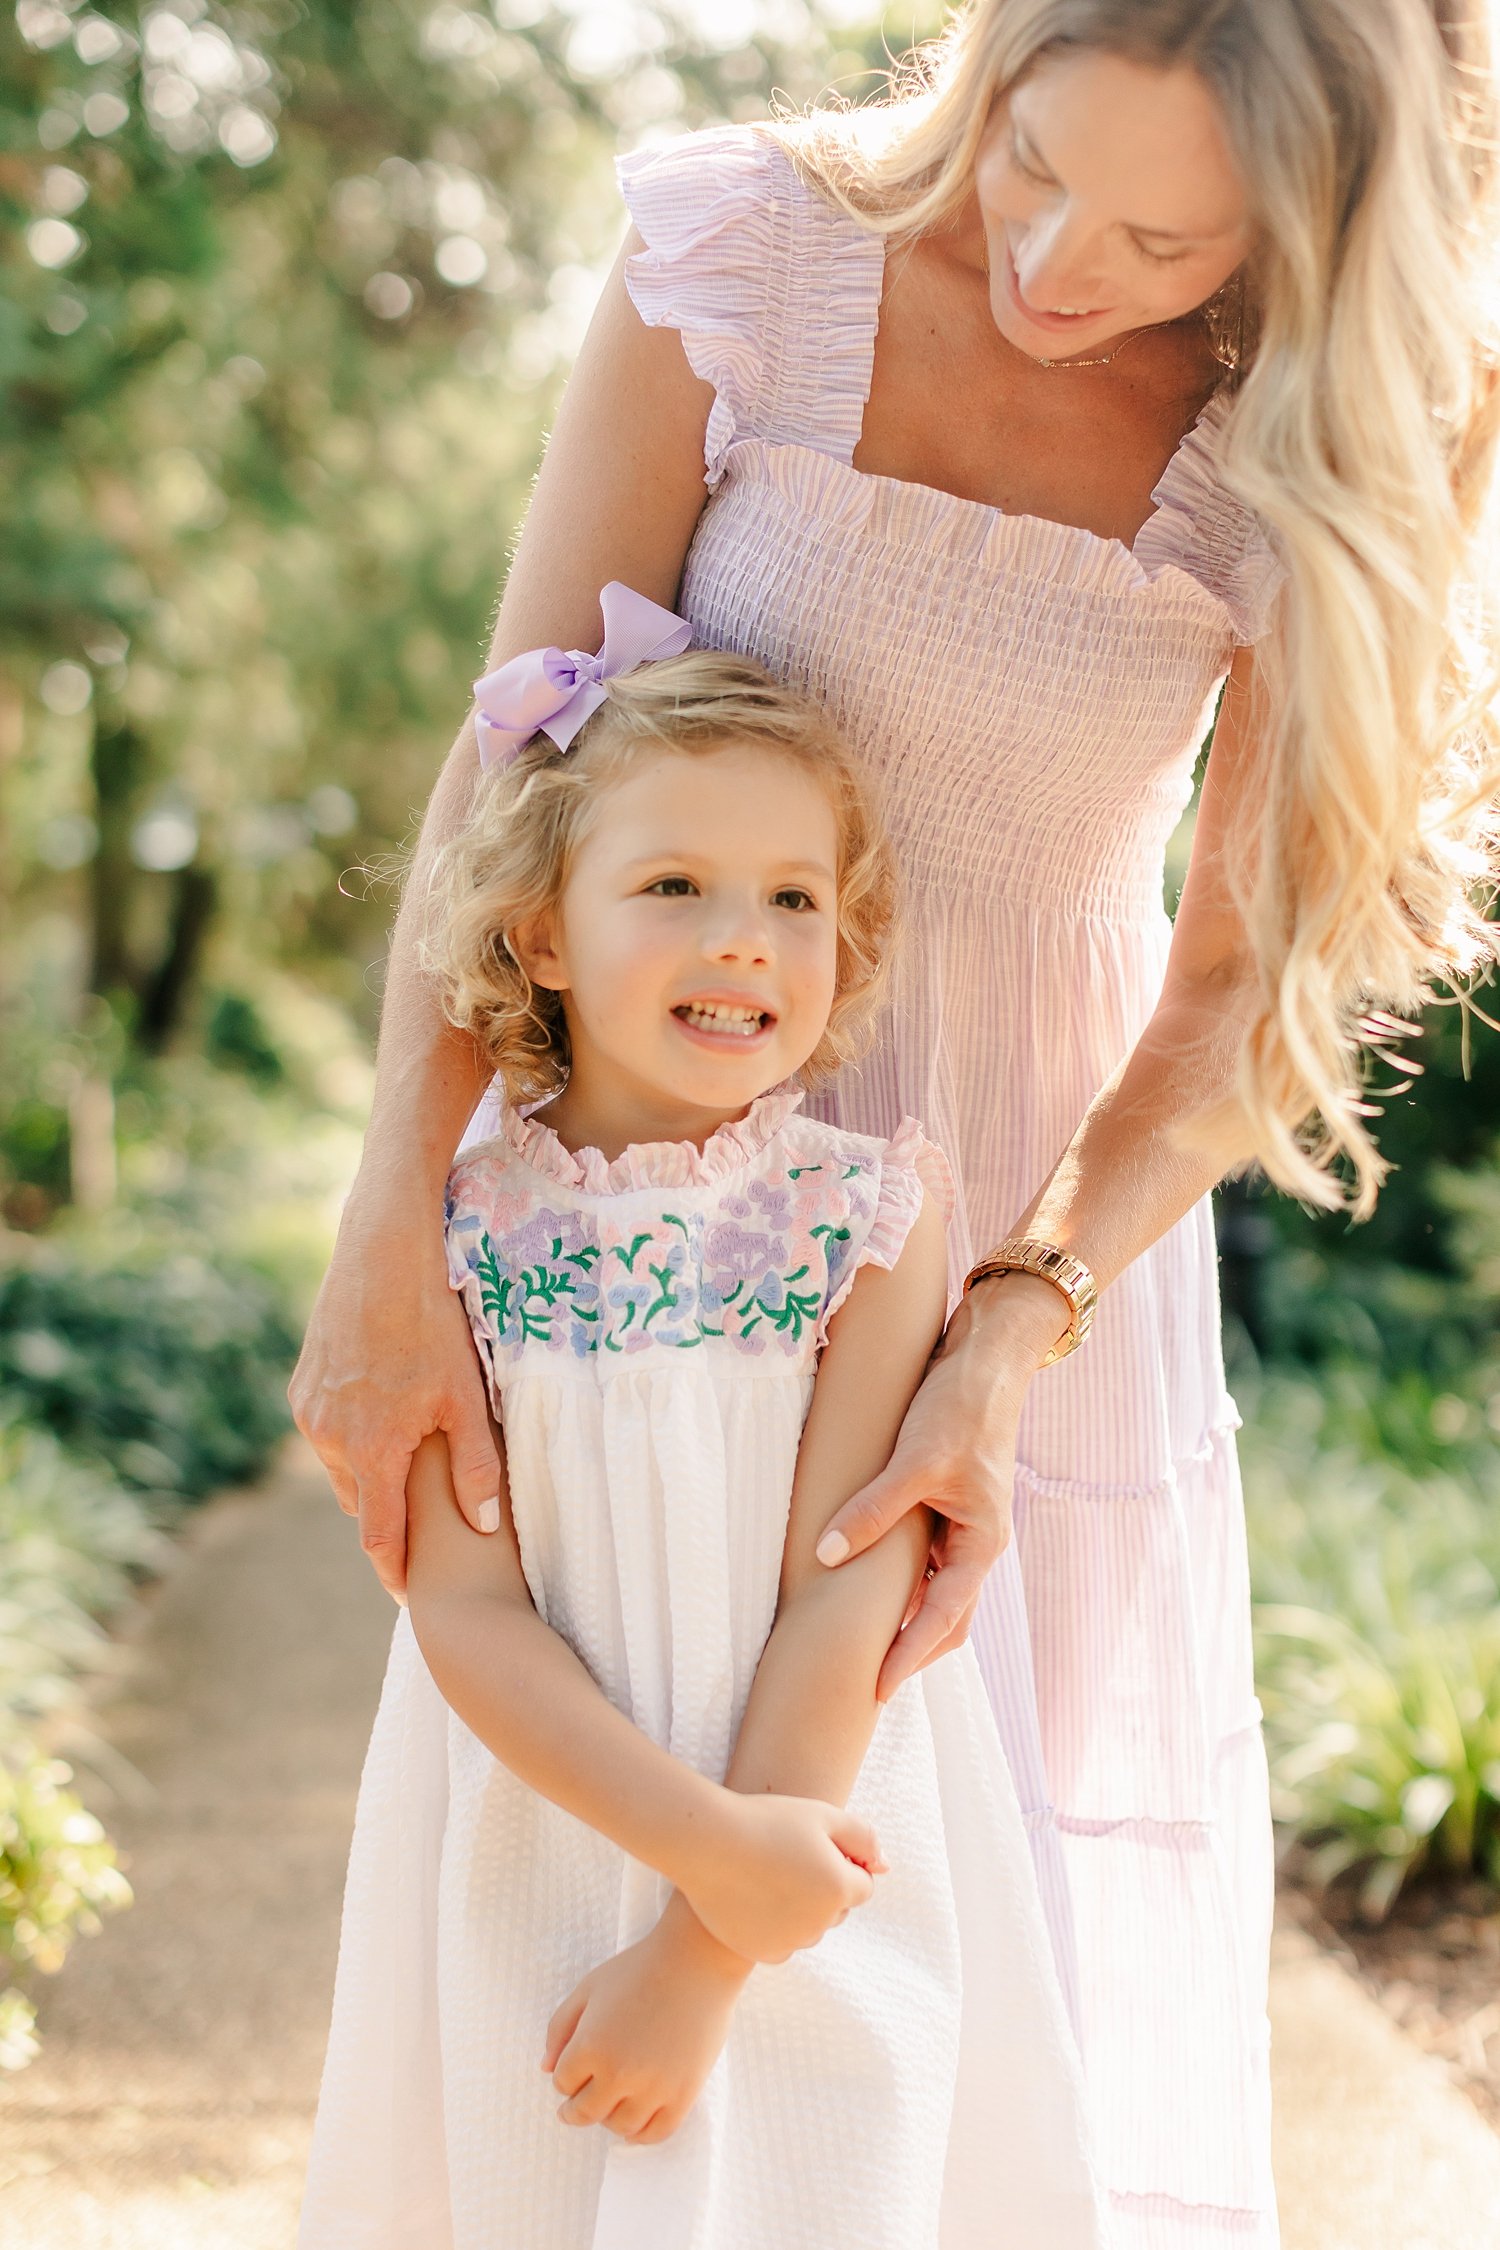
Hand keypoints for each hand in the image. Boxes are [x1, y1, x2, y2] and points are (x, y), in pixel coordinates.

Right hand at [288, 1191, 502, 1600]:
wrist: (381, 1254)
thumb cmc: (432, 1323)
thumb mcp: (466, 1396)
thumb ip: (476, 1467)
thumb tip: (483, 1525)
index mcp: (371, 1449)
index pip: (380, 1536)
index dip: (397, 1572)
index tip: (412, 1599)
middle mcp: (328, 1437)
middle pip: (361, 1503)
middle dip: (388, 1520)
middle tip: (423, 1534)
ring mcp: (310, 1410)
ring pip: (343, 1467)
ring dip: (371, 1476)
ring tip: (407, 1474)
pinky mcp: (302, 1385)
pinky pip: (329, 1433)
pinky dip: (355, 1441)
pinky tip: (384, 1423)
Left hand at [543, 1900, 747, 2143]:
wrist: (696, 1961)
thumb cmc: (639, 1969)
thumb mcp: (589, 1988)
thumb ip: (560, 2028)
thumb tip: (546, 2069)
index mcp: (590, 2045)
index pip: (562, 2083)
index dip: (565, 2077)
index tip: (573, 2071)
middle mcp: (618, 2073)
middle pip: (585, 2112)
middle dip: (576, 2109)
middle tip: (576, 2107)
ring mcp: (653, 2088)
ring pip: (619, 2126)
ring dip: (608, 2119)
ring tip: (610, 2106)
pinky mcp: (683, 2095)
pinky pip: (656, 2133)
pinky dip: (640, 2135)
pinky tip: (633, 2125)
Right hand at [676, 1789, 884, 1964]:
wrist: (706, 1843)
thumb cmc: (766, 1821)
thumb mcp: (822, 1814)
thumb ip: (863, 1837)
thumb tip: (885, 1867)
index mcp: (839, 1889)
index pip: (863, 1884)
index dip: (842, 1861)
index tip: (812, 1845)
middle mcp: (820, 1923)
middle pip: (838, 1909)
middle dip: (825, 1887)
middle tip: (788, 1857)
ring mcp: (791, 1942)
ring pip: (811, 1927)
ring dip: (801, 1908)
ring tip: (768, 1874)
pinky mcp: (764, 1953)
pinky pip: (784, 1943)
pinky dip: (777, 1926)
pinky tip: (756, 1896)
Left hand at [813, 1272, 1066, 1699]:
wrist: (988, 1359)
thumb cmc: (960, 1408)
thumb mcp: (914, 1460)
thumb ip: (873, 1509)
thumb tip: (828, 1553)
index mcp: (981, 1543)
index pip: (941, 1620)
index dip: (907, 1657)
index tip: (876, 1690)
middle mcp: (977, 1544)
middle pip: (946, 1618)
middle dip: (910, 1651)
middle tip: (865, 1680)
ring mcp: (965, 1527)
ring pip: (937, 1591)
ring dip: (906, 1618)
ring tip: (861, 1641)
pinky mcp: (950, 1506)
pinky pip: (928, 1561)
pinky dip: (903, 1582)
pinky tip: (870, 1582)